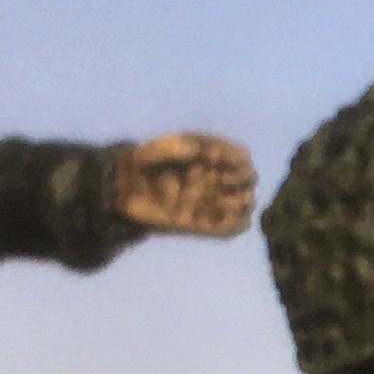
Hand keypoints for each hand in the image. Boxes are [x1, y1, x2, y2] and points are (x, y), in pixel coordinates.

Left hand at [114, 131, 254, 235]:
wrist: (125, 190)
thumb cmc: (142, 164)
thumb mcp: (154, 149)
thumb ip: (174, 146)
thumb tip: (198, 150)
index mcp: (212, 155)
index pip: (241, 156)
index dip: (236, 160)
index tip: (213, 161)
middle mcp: (218, 177)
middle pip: (249, 181)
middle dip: (241, 183)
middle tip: (219, 183)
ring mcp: (213, 201)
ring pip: (246, 204)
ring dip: (238, 204)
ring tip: (216, 202)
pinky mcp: (206, 224)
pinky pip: (233, 227)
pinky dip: (234, 224)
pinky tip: (213, 219)